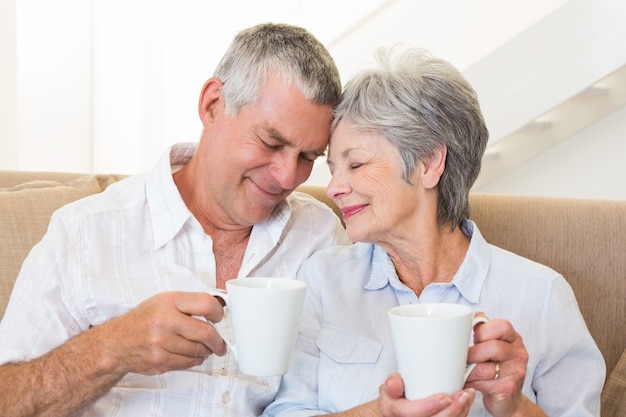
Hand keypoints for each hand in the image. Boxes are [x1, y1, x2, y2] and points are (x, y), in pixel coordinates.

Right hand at [90, 291, 226, 375]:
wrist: (117, 342)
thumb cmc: (143, 320)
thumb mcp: (165, 301)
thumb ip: (190, 303)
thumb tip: (218, 307)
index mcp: (169, 302)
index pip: (206, 304)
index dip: (218, 312)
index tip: (219, 317)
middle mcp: (165, 321)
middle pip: (206, 332)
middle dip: (218, 340)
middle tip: (220, 343)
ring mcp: (162, 343)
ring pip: (199, 351)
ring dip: (206, 351)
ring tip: (204, 348)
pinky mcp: (160, 361)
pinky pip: (189, 363)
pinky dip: (195, 360)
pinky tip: (191, 355)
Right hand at [378, 373, 474, 416]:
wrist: (397, 409)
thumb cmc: (395, 396)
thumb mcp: (389, 386)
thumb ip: (393, 383)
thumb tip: (393, 384)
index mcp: (396, 412)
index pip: (413, 413)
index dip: (430, 406)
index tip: (445, 397)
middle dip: (453, 411)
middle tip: (463, 395)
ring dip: (461, 412)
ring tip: (468, 396)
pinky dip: (461, 414)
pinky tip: (466, 403)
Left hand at [465, 317, 529, 415]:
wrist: (509, 399)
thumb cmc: (495, 367)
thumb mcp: (492, 345)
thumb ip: (482, 331)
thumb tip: (466, 319)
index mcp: (514, 339)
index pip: (502, 326)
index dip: (483, 330)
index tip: (473, 338)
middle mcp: (519, 354)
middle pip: (493, 347)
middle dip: (472, 353)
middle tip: (463, 358)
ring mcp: (516, 372)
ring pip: (484, 368)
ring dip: (467, 370)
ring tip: (460, 370)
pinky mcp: (508, 389)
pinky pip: (482, 384)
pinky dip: (469, 382)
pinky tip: (465, 382)